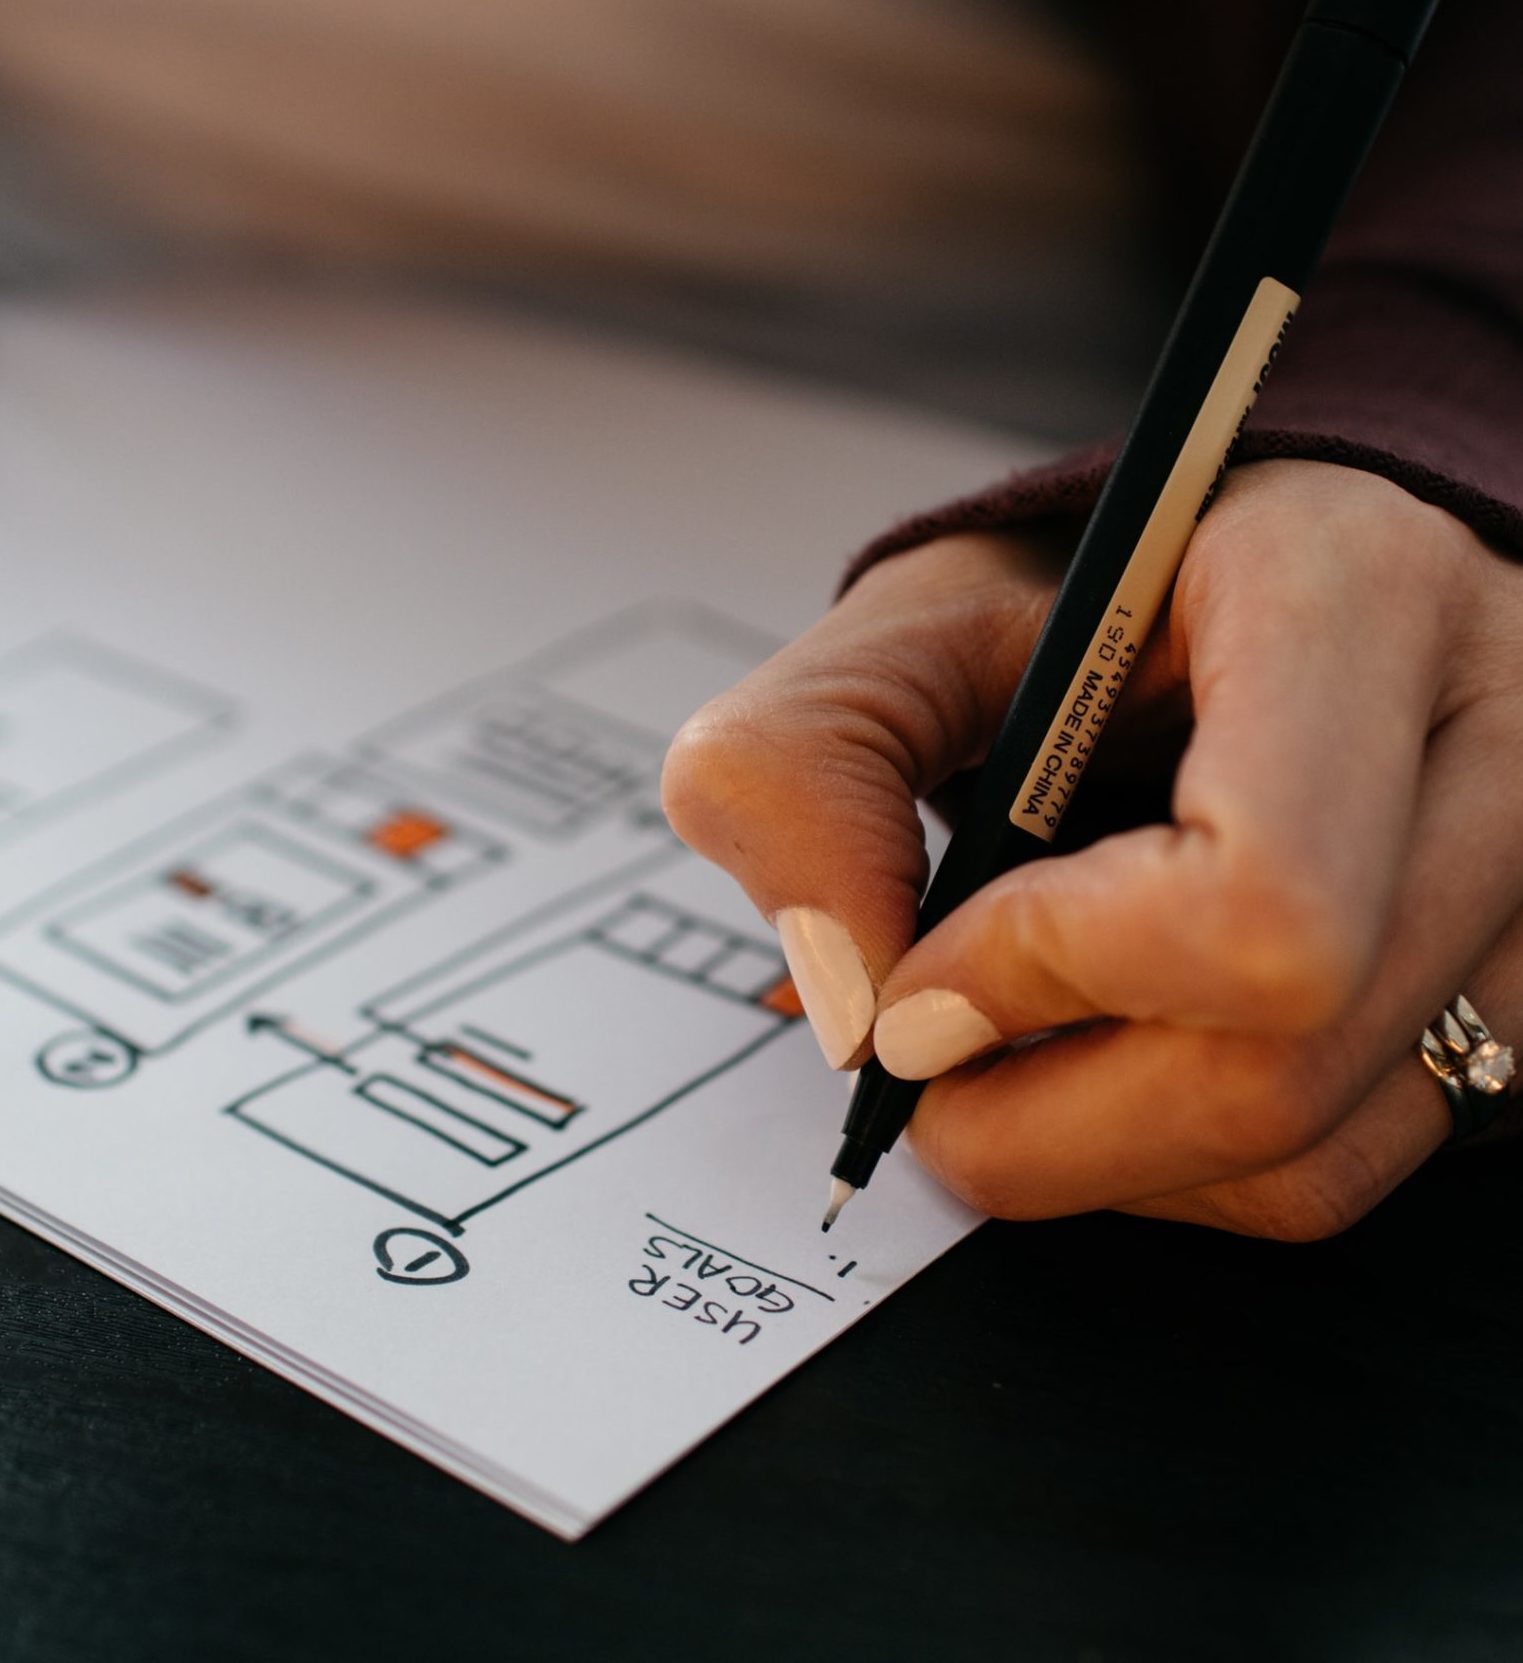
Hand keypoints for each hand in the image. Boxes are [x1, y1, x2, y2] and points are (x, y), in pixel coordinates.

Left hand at [661, 460, 1522, 1238]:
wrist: (1234, 610)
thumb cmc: (1085, 606)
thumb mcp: (909, 623)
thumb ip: (806, 766)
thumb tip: (849, 1006)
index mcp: (1350, 600)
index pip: (1257, 896)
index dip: (1051, 973)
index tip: (926, 971)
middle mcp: (1490, 754)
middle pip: (1279, 1069)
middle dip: (1036, 1116)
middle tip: (921, 1054)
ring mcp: (1518, 901)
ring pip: (1306, 1157)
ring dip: (1088, 1152)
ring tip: (998, 1047)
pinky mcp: (1498, 1007)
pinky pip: (1328, 1174)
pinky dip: (1166, 1164)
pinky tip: (1099, 1066)